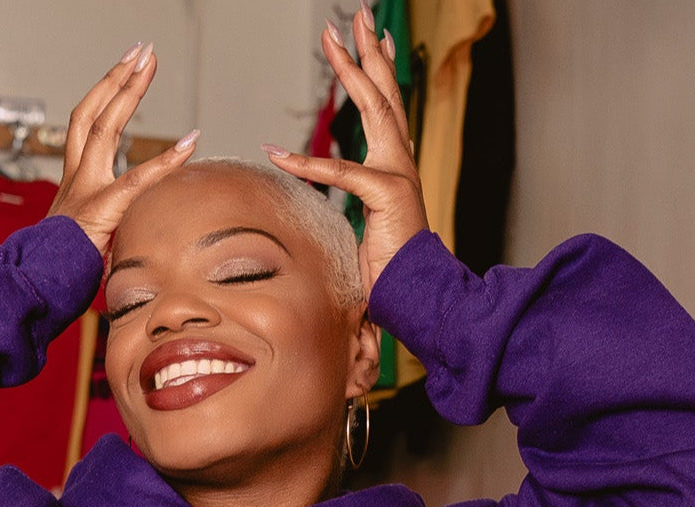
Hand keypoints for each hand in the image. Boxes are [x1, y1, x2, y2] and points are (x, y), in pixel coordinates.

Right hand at [48, 42, 200, 257]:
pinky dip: (166, 162)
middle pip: (91, 114)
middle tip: (139, 52)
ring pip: (102, 128)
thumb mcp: (90, 245)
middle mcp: (76, 179)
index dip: (105, 97)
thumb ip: (112, 232)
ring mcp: (85, 190)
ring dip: (127, 91)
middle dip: (115, 79)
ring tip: (148, 63)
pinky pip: (137, 180)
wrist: (36, 287)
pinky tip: (189, 143)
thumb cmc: (64, 275)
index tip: (125, 73)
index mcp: (75, 185)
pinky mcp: (101, 210)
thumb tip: (137, 238)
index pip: (87, 128)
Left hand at [262, 9, 428, 299]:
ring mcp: (398, 173)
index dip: (378, 70)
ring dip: (352, 71)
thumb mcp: (366, 227)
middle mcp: (401, 160)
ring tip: (334, 39)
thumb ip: (352, 205)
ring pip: (374, 109)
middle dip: (369, 51)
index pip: (387, 107)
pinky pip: (341, 172)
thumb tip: (335, 203)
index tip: (372, 38)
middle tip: (355, 15)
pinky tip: (279, 154)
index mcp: (396, 165)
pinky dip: (307, 164)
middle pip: (384, 93)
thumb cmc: (390, 267)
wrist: (415, 291)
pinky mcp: (387, 194)